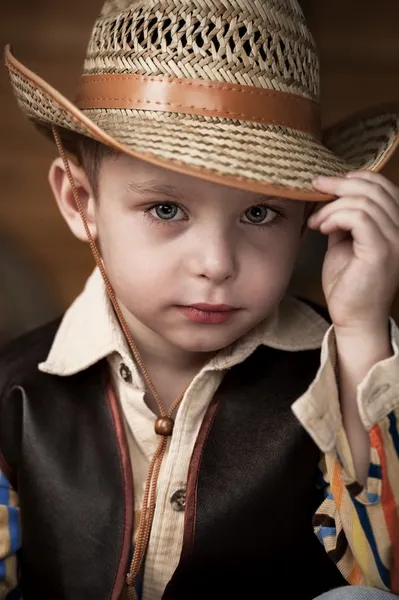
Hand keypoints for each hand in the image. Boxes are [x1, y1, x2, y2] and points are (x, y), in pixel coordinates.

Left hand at [308, 171, 398, 335]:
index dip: (354, 177)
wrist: (352, 318)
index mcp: (397, 225)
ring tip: (316, 222)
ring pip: (364, 201)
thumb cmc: (348, 283)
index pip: (383, 186)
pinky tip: (322, 228)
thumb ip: (345, 219)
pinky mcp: (382, 251)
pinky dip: (335, 217)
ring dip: (331, 207)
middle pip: (375, 188)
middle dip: (339, 184)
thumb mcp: (345, 242)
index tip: (325, 183)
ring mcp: (396, 241)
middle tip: (315, 188)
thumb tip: (330, 196)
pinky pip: (359, 217)